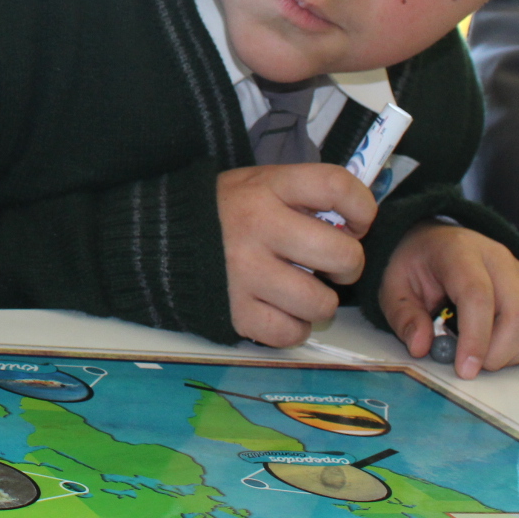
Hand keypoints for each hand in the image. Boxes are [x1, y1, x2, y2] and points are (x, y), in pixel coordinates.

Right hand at [219, 163, 375, 347]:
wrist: (155, 239)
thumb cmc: (223, 213)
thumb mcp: (258, 185)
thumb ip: (303, 198)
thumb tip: (354, 227)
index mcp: (267, 187)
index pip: (335, 186)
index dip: (362, 207)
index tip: (358, 223)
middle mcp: (258, 226)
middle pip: (341, 254)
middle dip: (349, 266)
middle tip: (333, 266)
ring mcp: (245, 272)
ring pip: (320, 303)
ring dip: (320, 303)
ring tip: (302, 292)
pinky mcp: (234, 311)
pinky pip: (290, 333)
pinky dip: (293, 328)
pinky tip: (281, 311)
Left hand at [381, 221, 518, 378]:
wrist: (436, 242)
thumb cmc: (416, 266)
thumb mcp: (393, 287)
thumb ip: (403, 316)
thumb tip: (422, 348)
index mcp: (460, 251)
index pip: (478, 296)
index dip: (475, 338)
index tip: (465, 370)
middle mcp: (499, 258)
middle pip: (518, 314)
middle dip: (496, 353)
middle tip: (469, 364)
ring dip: (513, 354)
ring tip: (481, 353)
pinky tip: (500, 348)